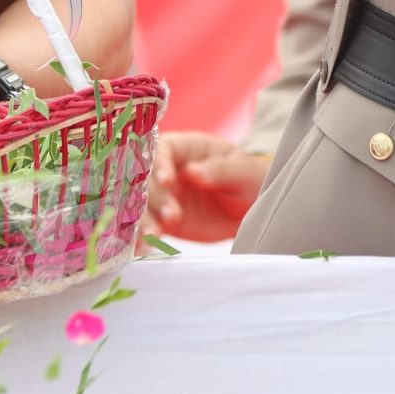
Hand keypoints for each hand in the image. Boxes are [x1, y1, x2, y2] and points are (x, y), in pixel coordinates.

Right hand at [148, 131, 270, 241]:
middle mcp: (168, 170)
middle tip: (173, 216)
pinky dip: (141, 236)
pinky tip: (141, 246)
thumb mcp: (243, 172)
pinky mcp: (163, 220)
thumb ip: (219, 171)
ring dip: (144, 219)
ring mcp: (164, 196)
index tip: (167, 181)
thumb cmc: (249, 179)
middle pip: (148, 178)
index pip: (163, 149)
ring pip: (143, 204)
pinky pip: (147, 226)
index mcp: (186, 148)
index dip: (161, 164)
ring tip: (153, 236)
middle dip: (157, 197)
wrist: (252, 208)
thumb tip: (193, 172)